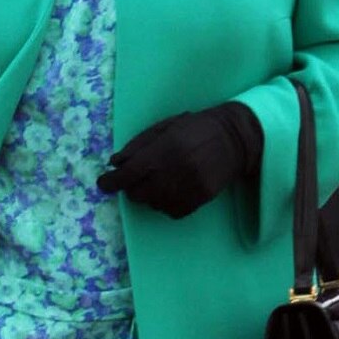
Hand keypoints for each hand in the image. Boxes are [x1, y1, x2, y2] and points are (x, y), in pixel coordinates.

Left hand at [98, 101, 261, 219]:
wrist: (234, 139)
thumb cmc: (196, 128)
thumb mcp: (165, 127)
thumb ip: (138, 145)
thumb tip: (115, 163)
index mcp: (165, 149)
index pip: (130, 173)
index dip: (112, 181)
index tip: (104, 183)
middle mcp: (176, 170)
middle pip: (138, 193)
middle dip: (132, 187)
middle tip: (138, 177)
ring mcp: (189, 187)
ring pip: (153, 204)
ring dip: (149, 195)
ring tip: (159, 181)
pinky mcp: (200, 199)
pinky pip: (171, 212)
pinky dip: (165, 204)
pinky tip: (171, 191)